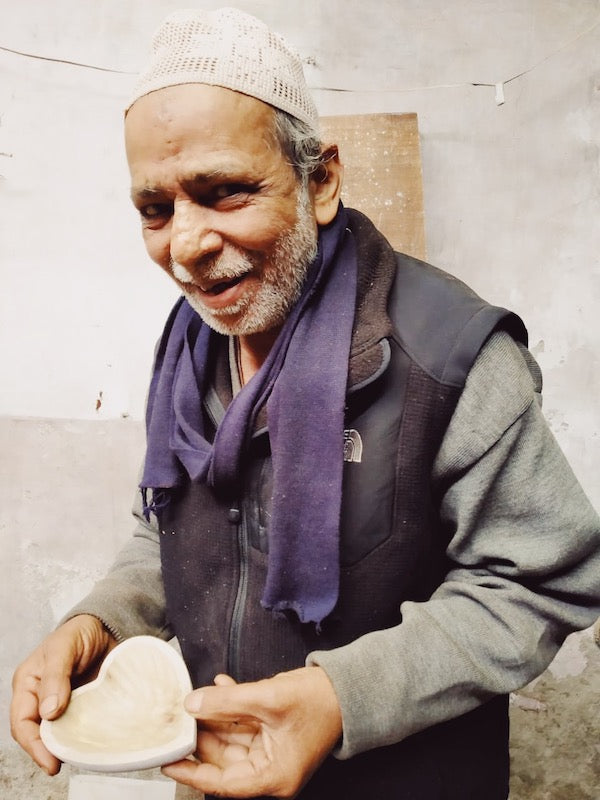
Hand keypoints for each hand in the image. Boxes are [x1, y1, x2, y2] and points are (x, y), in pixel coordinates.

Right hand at [10, 614, 116, 774]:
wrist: (106, 627)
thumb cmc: (79, 632)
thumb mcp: (64, 647)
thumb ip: (55, 677)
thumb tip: (49, 712)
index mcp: (28, 684)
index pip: (22, 722)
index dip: (33, 744)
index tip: (50, 760)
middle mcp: (41, 698)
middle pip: (36, 733)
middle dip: (46, 752)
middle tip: (61, 765)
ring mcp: (62, 703)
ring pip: (57, 733)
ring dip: (64, 747)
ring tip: (77, 758)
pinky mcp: (82, 705)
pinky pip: (78, 726)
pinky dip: (81, 737)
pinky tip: (90, 744)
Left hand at [162, 666, 342, 797]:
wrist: (349, 687)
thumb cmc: (321, 701)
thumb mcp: (268, 699)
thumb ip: (228, 702)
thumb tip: (193, 705)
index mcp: (274, 777)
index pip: (223, 783)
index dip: (192, 771)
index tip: (168, 761)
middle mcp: (271, 770)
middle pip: (225, 759)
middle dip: (202, 735)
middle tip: (178, 719)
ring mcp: (272, 751)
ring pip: (231, 739)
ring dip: (214, 716)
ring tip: (195, 698)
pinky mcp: (273, 733)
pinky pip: (244, 724)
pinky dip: (231, 706)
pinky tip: (219, 686)